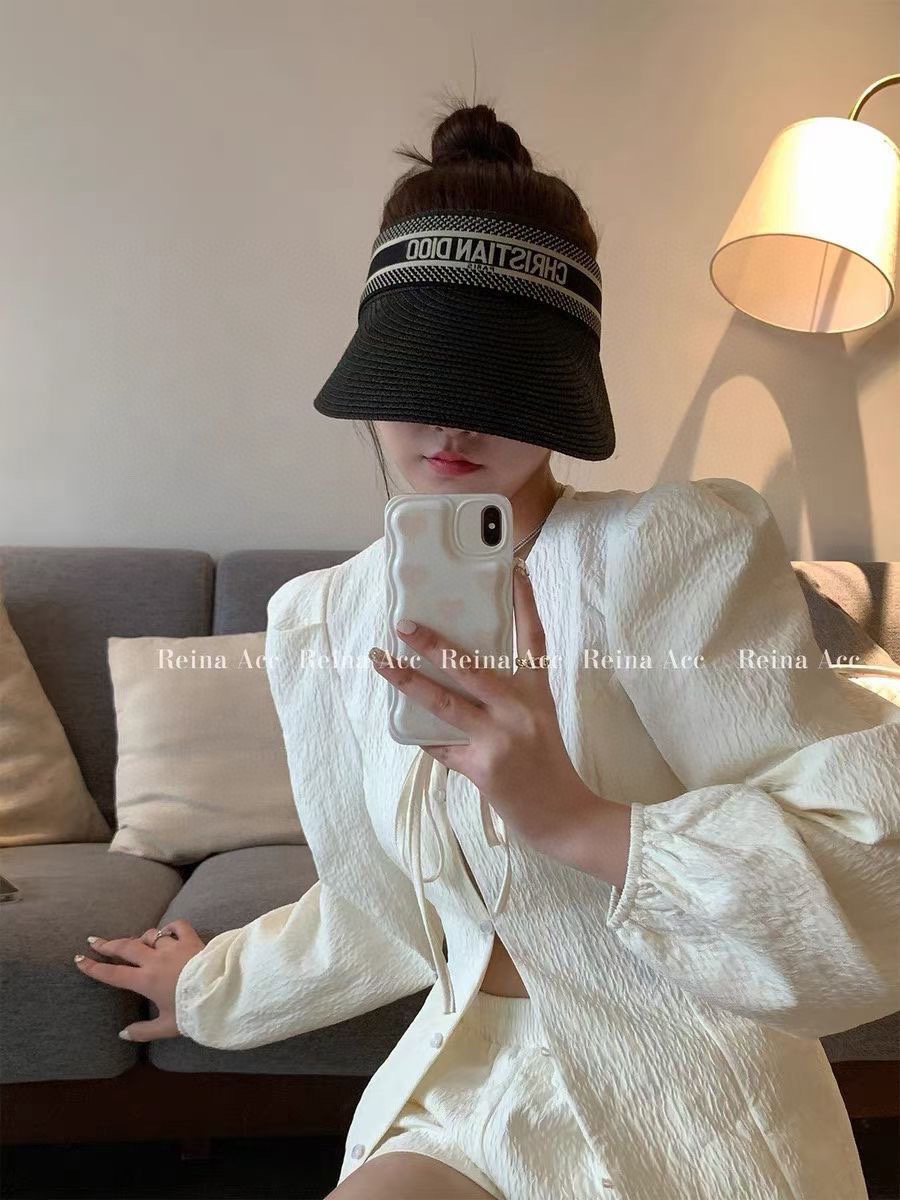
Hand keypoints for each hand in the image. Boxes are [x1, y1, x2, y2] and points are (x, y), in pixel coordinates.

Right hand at [73, 920, 205, 1041]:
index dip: (93, 968)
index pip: (113, 974)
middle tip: (94, 941)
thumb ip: (143, 1031)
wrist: (223, 992)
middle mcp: (156, 960)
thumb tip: (122, 1034)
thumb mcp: (167, 1027)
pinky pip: (177, 926)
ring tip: (137, 942)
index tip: (79, 959)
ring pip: (150, 936)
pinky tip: (167, 932)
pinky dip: (170, 928)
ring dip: (141, 938)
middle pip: (126, 948)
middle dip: (107, 944)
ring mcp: (174, 947)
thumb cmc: (194, 1011)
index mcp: (146, 981)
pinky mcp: (192, 939)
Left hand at [369, 557, 597, 851]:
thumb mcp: (538, 719)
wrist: (563, 815)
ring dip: (407, 680)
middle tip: (404, 623)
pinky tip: (403, 724)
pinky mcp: (481, 765)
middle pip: (470, 665)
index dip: (525, 601)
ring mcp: (499, 737)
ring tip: (382, 661)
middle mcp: (519, 709)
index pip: (533, 637)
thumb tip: (456, 672)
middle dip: (432, 643)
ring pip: (442, 701)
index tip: (515, 568)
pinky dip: (421, 735)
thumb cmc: (546, 763)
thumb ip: (506, 696)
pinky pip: (439, 744)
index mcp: (537, 692)